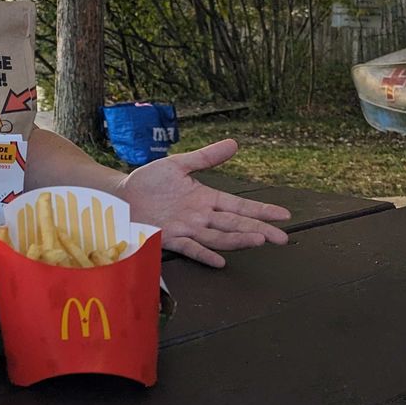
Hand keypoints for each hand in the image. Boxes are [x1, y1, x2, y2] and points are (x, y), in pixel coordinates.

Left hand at [113, 139, 289, 267]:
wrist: (121, 195)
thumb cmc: (149, 181)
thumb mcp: (178, 164)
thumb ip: (206, 157)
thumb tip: (234, 143)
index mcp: (205, 198)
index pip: (238, 206)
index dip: (261, 211)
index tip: (284, 215)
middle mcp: (200, 216)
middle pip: (235, 224)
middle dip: (259, 229)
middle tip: (282, 237)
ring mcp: (187, 228)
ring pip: (218, 236)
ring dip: (238, 239)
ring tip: (259, 240)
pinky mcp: (170, 237)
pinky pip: (190, 247)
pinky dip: (204, 253)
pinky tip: (220, 260)